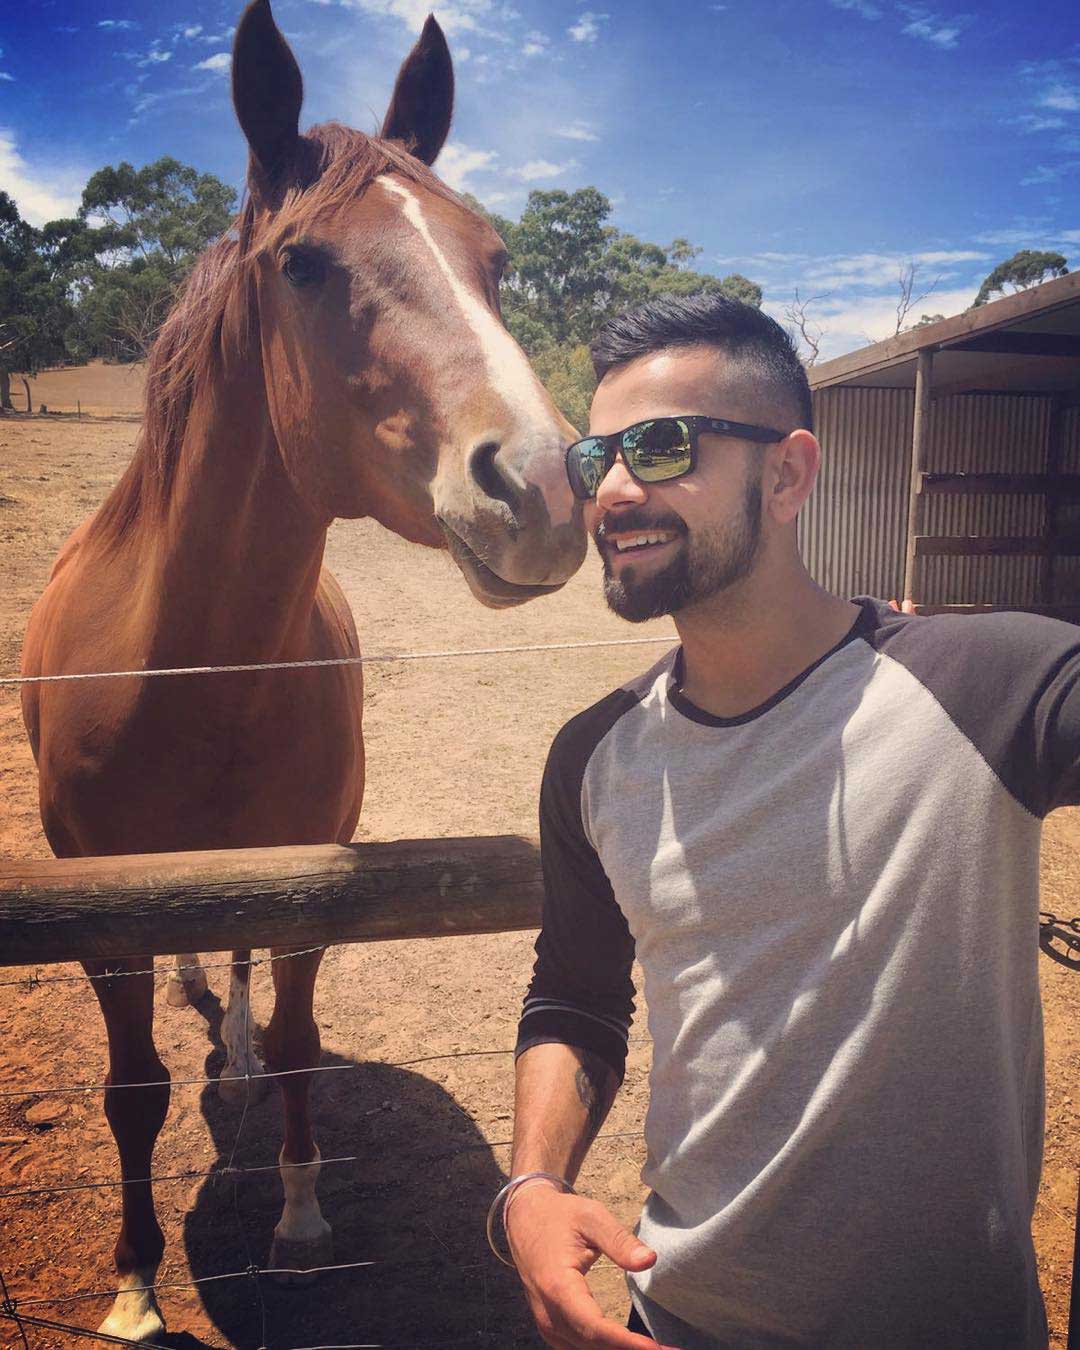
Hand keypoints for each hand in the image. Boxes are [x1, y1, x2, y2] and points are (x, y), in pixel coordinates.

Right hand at [505, 1182, 678, 1348]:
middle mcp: (548, 1313)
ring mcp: (546, 1323)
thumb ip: (619, 1240)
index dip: (626, 1343)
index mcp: (558, 1287)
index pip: (594, 1327)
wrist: (525, 1218)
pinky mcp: (550, 1326)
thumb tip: (649, 1260)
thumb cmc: (560, 1216)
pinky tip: (626, 1347)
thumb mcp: (591, 1217)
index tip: (656, 1349)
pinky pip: (576, 1348)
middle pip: (592, 1345)